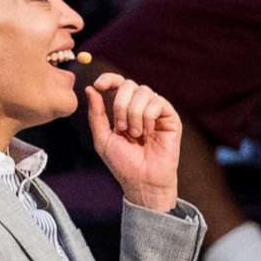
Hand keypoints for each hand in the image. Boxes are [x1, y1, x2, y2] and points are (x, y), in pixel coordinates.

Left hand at [82, 72, 181, 211]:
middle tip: (121, 128)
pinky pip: (157, 103)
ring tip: (135, 135)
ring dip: (134, 114)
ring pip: (143, 92)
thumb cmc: (123, 163)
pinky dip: (147, 118)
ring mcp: (157, 111)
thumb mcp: (102, 137)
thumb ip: (96, 113)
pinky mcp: (171, 118)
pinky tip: (148, 134)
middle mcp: (141, 106)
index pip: (118, 82)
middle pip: (129, 85)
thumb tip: (90, 89)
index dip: (109, 79)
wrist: (142, 181)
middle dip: (120, 105)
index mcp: (125, 108)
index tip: (98, 85)